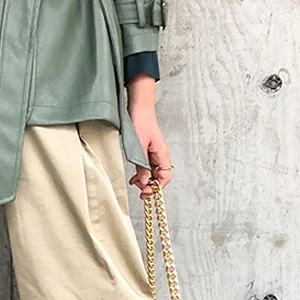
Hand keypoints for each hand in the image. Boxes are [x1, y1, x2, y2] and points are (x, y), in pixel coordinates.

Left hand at [125, 72, 172, 197]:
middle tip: (138, 189)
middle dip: (149, 185)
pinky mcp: (147, 150)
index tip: (145, 191)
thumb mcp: (139, 147)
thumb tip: (144, 182)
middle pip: (159, 177)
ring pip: (152, 173)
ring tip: (134, 182)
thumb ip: (142, 166)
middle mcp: (160, 155)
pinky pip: (147, 166)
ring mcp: (154, 153)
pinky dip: (141, 172)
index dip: (156, 187)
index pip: (165, 177)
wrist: (139, 108)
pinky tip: (134, 175)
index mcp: (162, 155)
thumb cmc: (141, 123)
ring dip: (144, 179)